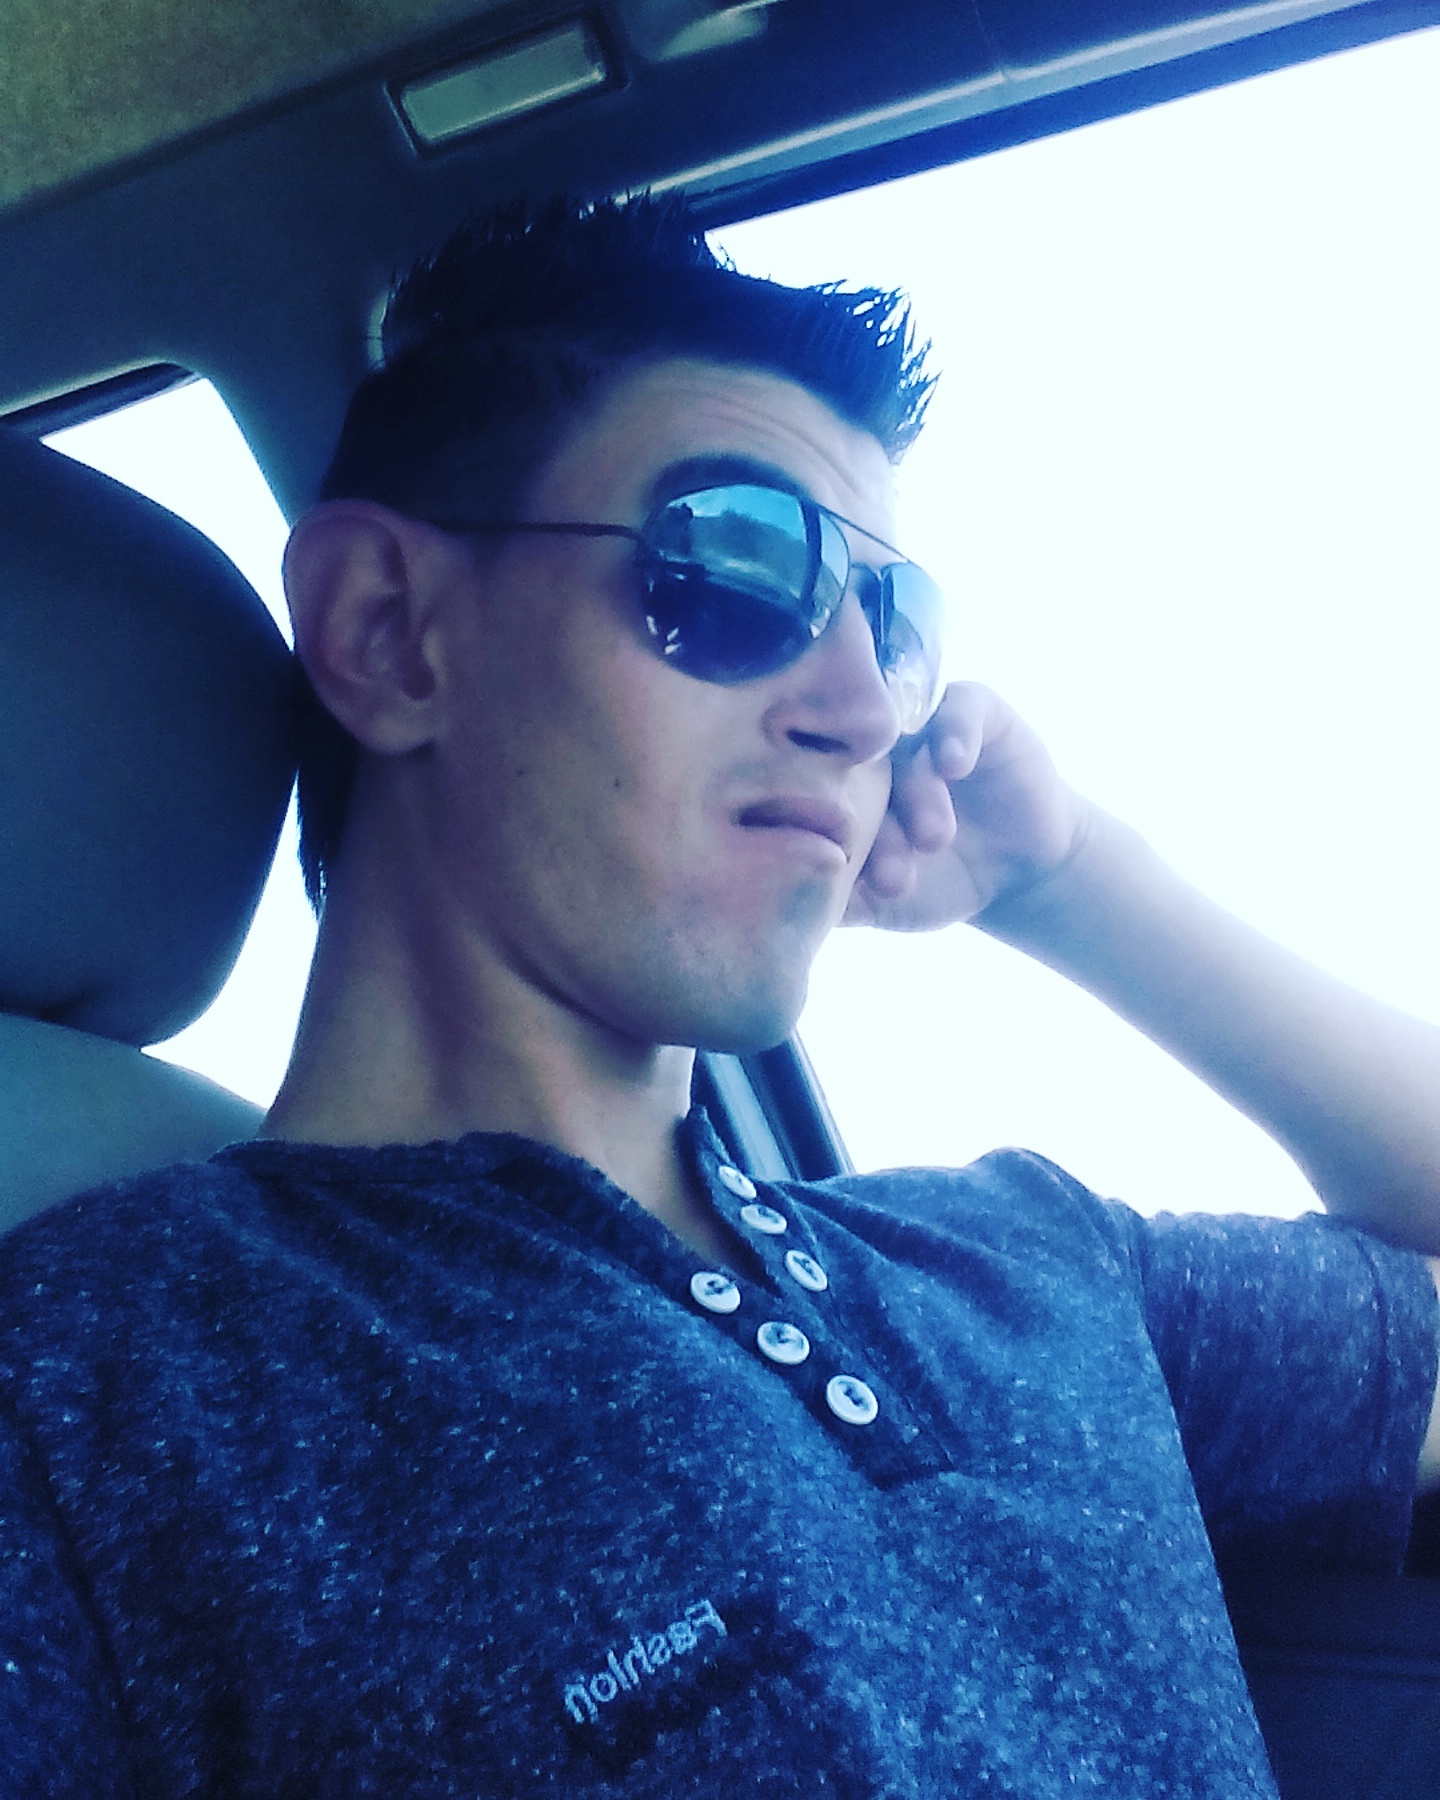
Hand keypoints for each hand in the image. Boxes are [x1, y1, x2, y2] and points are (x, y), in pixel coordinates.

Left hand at [845, 682, 1091, 931]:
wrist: (1022, 872)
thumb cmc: (943, 884)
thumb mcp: (885, 904)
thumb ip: (839, 902)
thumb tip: (784, 914)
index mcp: (844, 790)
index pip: (821, 798)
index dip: (831, 841)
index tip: (848, 883)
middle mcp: (878, 754)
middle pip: (859, 770)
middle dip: (874, 823)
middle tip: (894, 874)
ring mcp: (924, 729)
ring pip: (907, 744)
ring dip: (919, 793)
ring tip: (934, 838)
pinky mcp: (976, 712)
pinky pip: (960, 708)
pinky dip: (956, 733)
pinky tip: (956, 766)